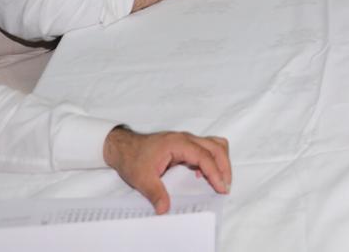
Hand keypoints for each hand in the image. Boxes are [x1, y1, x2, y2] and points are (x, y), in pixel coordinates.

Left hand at [103, 127, 230, 214]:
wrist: (123, 147)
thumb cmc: (132, 158)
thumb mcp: (142, 178)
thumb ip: (155, 193)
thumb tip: (164, 209)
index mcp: (178, 143)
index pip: (204, 156)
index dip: (215, 172)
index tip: (221, 188)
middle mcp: (186, 139)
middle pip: (216, 147)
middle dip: (224, 167)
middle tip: (225, 187)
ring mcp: (187, 141)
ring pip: (214, 145)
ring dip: (221, 161)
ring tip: (220, 181)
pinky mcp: (185, 145)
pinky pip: (207, 149)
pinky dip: (212, 160)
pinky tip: (203, 176)